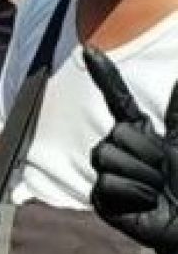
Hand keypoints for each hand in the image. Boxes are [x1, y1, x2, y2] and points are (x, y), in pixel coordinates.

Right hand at [84, 46, 177, 253]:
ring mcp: (106, 172)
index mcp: (139, 132)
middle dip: (146, 152)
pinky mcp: (101, 198)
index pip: (118, 98)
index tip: (90, 49)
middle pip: (117, 132)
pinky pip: (109, 183)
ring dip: (142, 176)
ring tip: (154, 191)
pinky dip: (134, 194)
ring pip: (109, 156)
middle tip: (162, 173)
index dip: (104, 74)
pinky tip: (145, 203)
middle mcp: (118, 147)